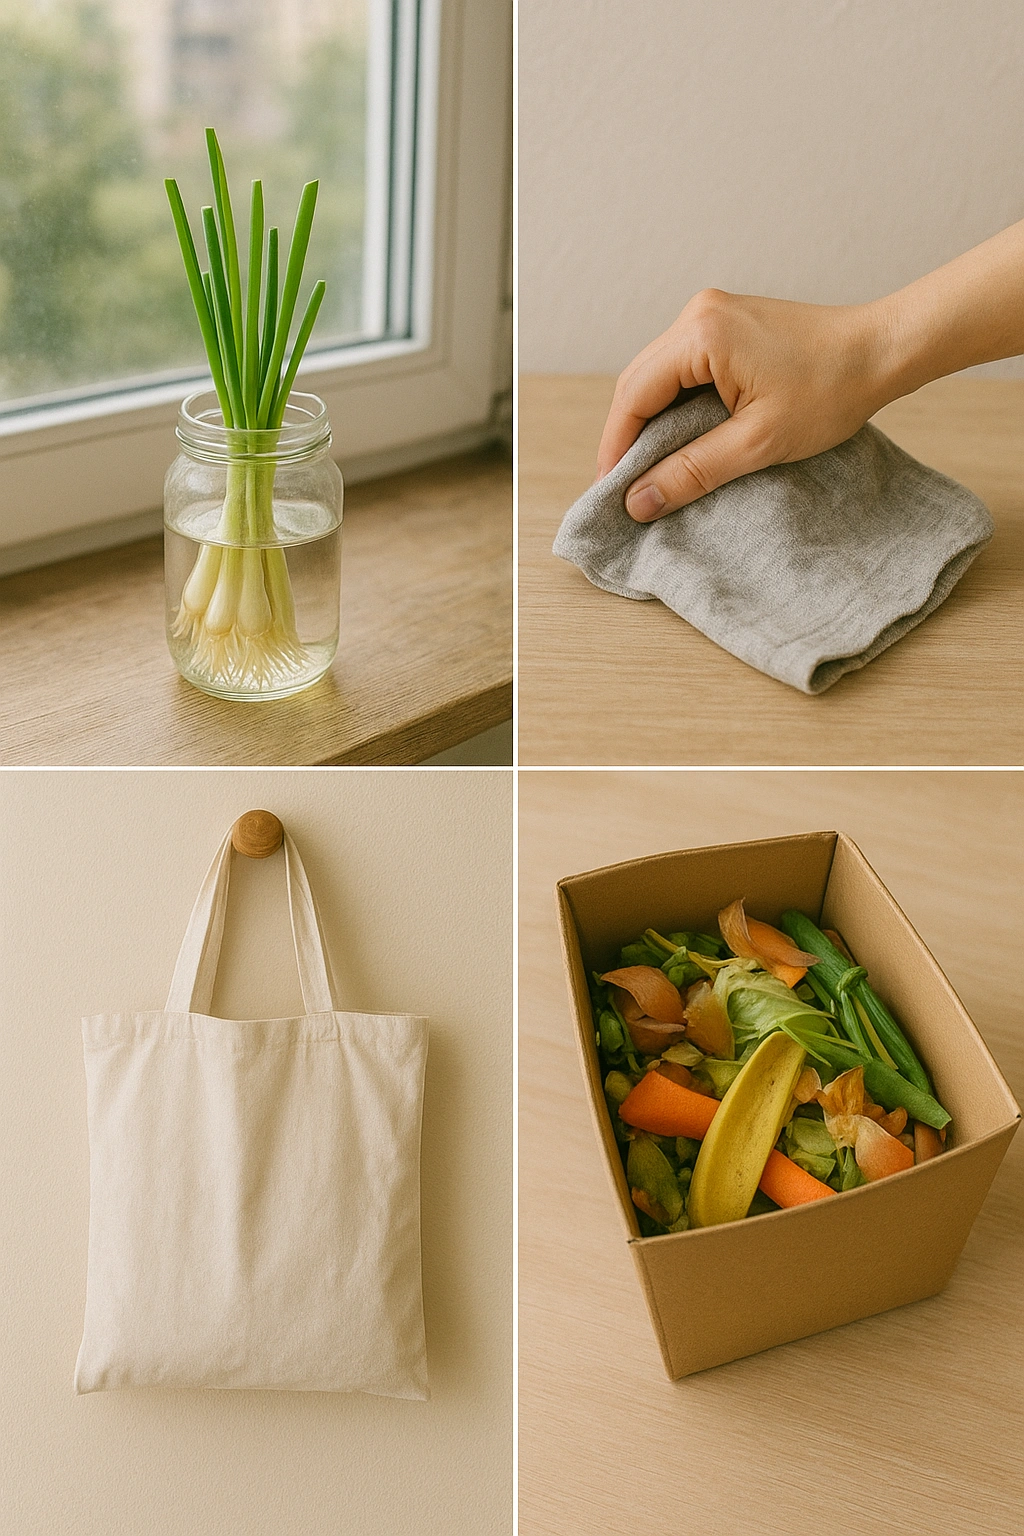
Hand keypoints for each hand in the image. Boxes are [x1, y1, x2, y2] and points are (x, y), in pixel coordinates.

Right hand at [596, 289, 894, 520]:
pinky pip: (682, 367)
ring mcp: (712, 314)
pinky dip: (674, 404)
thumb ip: (693, 471)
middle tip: (625, 488)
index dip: (615, 447)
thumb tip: (638, 502)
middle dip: (627, 436)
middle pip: (638, 381)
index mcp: (701, 334)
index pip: (633, 396)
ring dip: (650, 421)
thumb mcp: (758, 442)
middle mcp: (698, 313)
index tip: (610, 491)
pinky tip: (681, 437)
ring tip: (650, 468)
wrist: (882, 350)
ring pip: (658, 374)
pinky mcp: (727, 324)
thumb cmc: (831, 390)